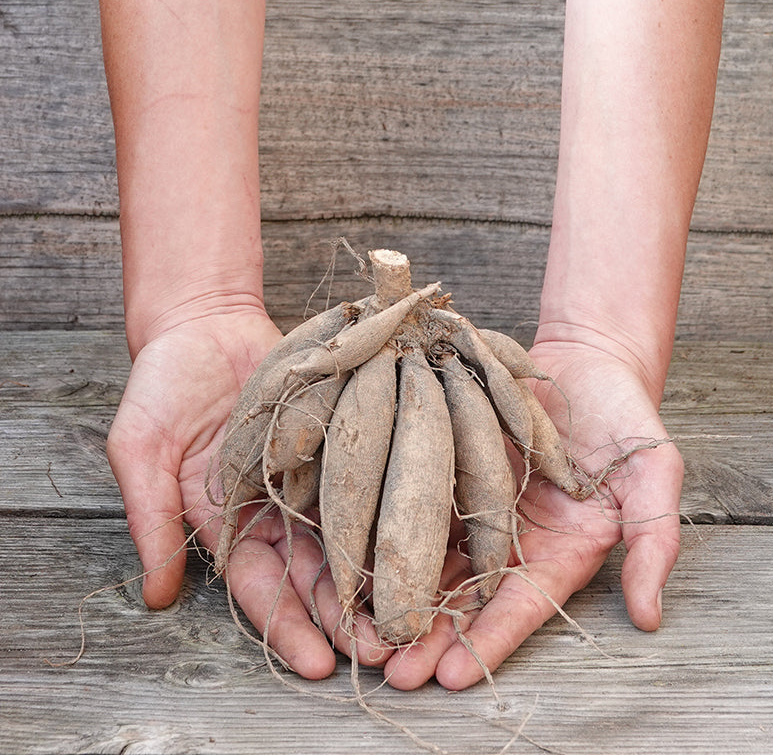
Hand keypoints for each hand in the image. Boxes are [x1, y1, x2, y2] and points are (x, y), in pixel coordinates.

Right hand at [106, 307, 388, 678]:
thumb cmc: (163, 385)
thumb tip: (157, 595)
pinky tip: (419, 537)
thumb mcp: (140, 449)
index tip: (319, 663)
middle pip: (314, 574)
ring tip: (409, 611)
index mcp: (226, 523)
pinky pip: (366, 478)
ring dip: (375, 575)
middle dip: (345, 616)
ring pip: (348, 536)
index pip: (259, 588)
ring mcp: (310, 477)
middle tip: (383, 650)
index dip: (287, 627)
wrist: (206, 322)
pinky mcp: (338, 441)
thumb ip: (151, 516)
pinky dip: (388, 509)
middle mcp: (275, 509)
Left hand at [381, 338, 683, 689]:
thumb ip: (653, 542)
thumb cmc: (625, 413)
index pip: (523, 604)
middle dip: (432, 636)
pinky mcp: (452, 469)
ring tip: (361, 636)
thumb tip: (648, 616)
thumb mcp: (655, 473)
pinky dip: (392, 535)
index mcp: (563, 548)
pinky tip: (358, 562)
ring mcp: (480, 504)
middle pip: (469, 595)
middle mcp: (516, 537)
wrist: (585, 356)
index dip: (489, 639)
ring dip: (402, 595)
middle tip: (392, 674)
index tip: (451, 676)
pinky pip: (420, 505)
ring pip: (435, 559)